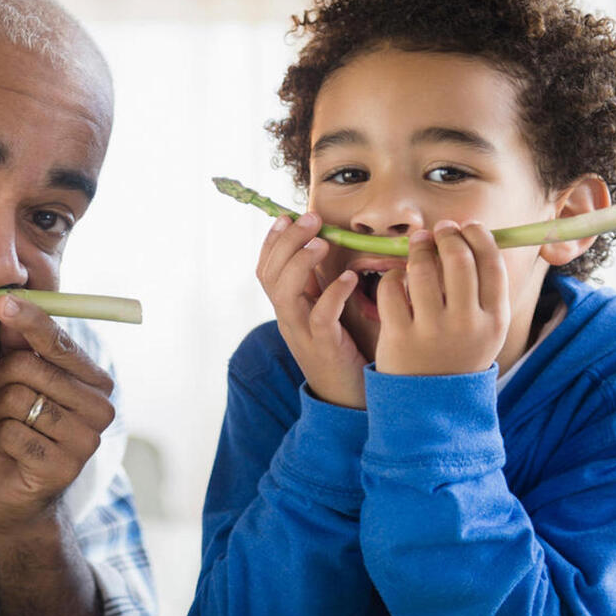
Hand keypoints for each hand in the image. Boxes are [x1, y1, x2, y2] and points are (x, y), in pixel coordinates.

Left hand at [0, 295, 115, 532]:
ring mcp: (85, 441)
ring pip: (15, 399)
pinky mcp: (61, 468)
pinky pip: (9, 433)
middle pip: (29, 369)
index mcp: (95, 383)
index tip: (2, 302)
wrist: (19, 500)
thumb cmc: (17, 433)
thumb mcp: (15, 386)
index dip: (29, 320)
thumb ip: (18, 348)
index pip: (59, 343)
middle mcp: (100, 409)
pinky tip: (5, 449)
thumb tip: (9, 305)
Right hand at [258, 213, 367, 408]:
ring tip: (322, 243)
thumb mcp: (326, 312)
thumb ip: (322, 285)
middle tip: (310, 218)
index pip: (266, 269)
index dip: (272, 241)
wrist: (348, 398)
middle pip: (271, 275)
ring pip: (285, 293)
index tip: (287, 216)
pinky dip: (333, 294)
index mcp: (286, 308)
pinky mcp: (323, 347)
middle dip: (288, 241)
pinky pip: (320, 317)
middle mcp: (287, 319)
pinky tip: (350, 279)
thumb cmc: (344, 350)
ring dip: (301, 262)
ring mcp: (302, 334)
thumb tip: (329, 247)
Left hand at [375, 220, 509, 375]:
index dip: (478, 236)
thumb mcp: (485, 328)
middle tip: (439, 230)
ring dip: (418, 248)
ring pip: (423, 269)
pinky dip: (393, 276)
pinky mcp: (400, 336)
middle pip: (458, 259)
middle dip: (447, 235)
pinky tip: (397, 278)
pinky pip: (392, 289)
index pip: (492, 263)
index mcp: (494, 318)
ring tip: (417, 243)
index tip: (466, 226)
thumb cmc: (458, 353)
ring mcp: (432, 331)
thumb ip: (485, 290)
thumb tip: (473, 236)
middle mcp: (467, 323)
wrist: (432, 403)